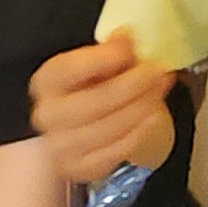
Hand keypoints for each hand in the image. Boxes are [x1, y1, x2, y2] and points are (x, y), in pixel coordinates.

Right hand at [28, 30, 175, 185]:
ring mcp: (61, 147)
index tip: (130, 45)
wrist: (85, 122)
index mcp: (46, 82)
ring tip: (161, 88)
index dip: (102, 58)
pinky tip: (154, 116)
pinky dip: (139, 133)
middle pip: (95, 102)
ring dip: (142, 107)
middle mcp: (47, 116)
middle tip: (158, 71)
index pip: (69, 69)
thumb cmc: (91, 84)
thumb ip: (109, 50)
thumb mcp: (97, 61)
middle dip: (133, 85)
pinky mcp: (80, 169)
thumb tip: (126, 38)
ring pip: (109, 129)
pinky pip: (115, 153)